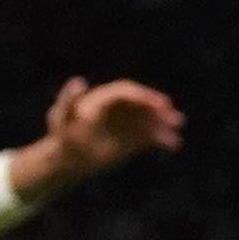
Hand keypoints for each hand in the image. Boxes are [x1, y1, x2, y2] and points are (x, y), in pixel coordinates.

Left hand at [6, 77, 183, 200]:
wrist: (68, 158)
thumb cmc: (62, 135)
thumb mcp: (61, 116)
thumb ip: (69, 99)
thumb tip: (79, 81)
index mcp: (104, 98)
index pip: (127, 92)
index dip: (142, 95)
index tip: (154, 103)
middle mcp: (119, 108)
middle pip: (142, 103)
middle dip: (158, 107)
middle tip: (172, 114)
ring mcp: (128, 123)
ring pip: (150, 119)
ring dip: (164, 122)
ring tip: (177, 126)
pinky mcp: (133, 139)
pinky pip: (151, 136)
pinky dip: (163, 139)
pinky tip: (174, 144)